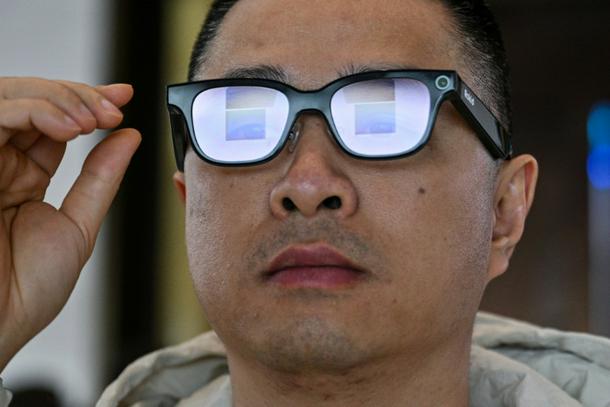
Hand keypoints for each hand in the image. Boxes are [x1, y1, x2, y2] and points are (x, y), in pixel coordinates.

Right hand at [0, 77, 140, 370]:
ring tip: (93, 120)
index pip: (55, 122)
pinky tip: (68, 127)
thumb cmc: (26, 289)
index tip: (124, 97)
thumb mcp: (77, 225)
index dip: (88, 102)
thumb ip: (100, 178)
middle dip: (77, 96)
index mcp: (22, 177)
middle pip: (32, 101)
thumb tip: (129, 137)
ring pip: (9, 99)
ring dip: (58, 99)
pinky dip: (33, 112)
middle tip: (113, 108)